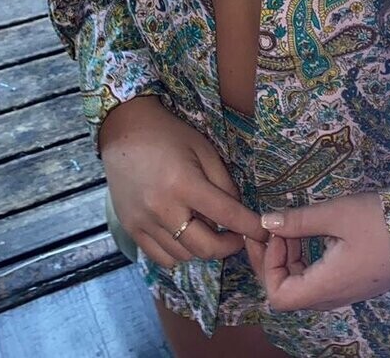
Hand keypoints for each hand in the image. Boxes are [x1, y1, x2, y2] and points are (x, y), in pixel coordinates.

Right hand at [99, 95, 269, 269]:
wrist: (124, 131)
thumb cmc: (169, 135)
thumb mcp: (204, 149)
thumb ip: (223, 182)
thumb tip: (237, 212)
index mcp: (185, 184)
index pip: (226, 215)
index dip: (250, 227)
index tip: (265, 232)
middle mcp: (163, 209)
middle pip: (205, 247)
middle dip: (229, 246)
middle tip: (238, 237)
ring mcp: (144, 223)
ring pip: (184, 256)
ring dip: (203, 249)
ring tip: (210, 232)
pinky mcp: (130, 230)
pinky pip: (161, 257)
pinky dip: (179, 253)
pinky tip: (185, 235)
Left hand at [242, 192, 389, 310]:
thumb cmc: (381, 222)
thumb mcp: (337, 214)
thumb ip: (299, 220)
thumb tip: (266, 222)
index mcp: (326, 286)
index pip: (278, 296)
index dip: (267, 266)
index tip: (273, 233)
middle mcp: (333, 296)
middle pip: (288, 292)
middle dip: (273, 260)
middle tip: (272, 227)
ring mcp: (345, 291)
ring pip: (303, 285)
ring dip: (290, 258)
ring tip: (292, 226)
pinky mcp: (354, 281)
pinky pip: (319, 278)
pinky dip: (306, 258)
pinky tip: (311, 234)